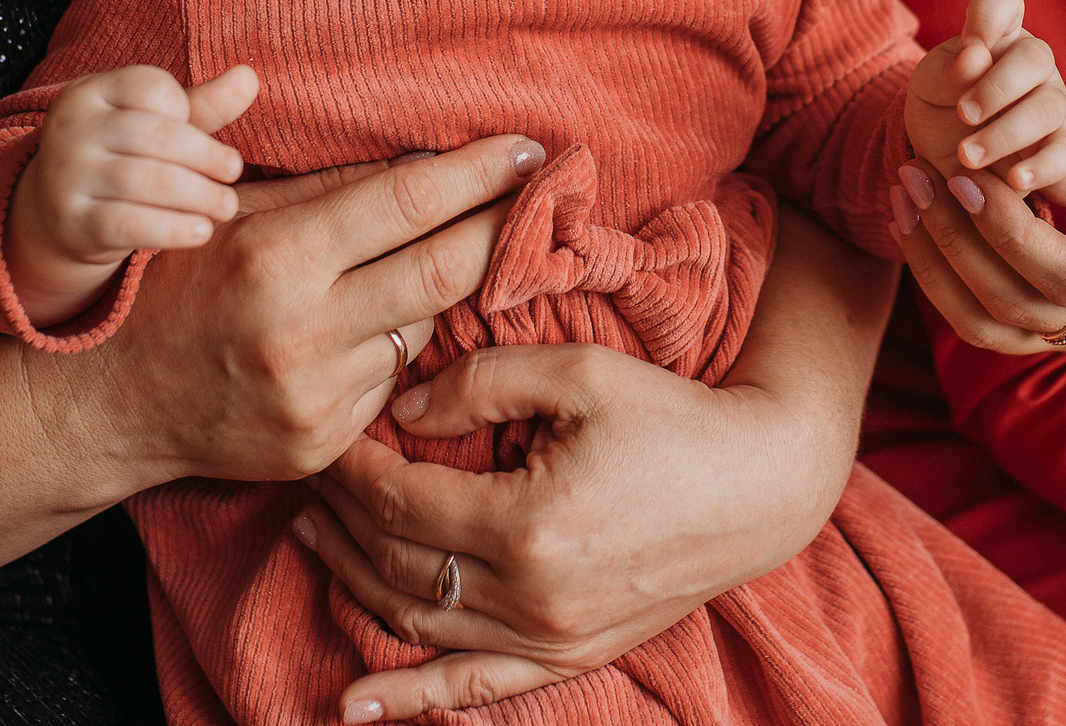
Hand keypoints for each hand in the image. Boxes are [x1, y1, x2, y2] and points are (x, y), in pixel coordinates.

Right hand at [4, 63, 260, 326]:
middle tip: (233, 173)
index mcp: (90, 92)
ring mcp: (65, 176)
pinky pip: (128, 224)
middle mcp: (71, 128)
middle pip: (152, 135)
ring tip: (227, 205)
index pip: (149, 87)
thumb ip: (203, 104)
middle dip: (203, 155)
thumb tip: (249, 76)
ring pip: (143, 180)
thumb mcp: (156, 126)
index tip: (203, 134)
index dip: (186, 110)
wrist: (59, 215)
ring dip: (196, 194)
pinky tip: (201, 230)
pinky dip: (172, 228)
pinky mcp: (71, 222)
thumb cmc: (123, 158)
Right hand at [38, 134, 546, 492]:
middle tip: (541, 199)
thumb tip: (427, 164)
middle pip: (444, 271)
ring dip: (437, 294)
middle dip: (501, 230)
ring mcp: (317, 397)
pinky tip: (363, 335)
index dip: (479, 173)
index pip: (408, 203)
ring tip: (434, 264)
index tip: (526, 149)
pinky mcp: (326, 445)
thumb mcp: (232, 215)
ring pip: (422, 329)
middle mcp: (303, 331)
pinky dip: (393, 351)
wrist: (112, 403)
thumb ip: (326, 191)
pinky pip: (391, 382)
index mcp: (279, 256)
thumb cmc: (174, 284)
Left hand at [296, 344, 848, 721]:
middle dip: (338, 518)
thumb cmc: (675, 417)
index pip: (400, 501)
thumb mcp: (580, 374)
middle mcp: (532, 597)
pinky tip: (354, 705)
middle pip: (396, 562)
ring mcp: (551, 638)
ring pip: (419, 622)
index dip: (350, 470)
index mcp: (529, 523)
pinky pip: (474, 689)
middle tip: (303, 476)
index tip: (324, 435)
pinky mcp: (570, 656)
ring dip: (353, 583)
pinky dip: (411, 700)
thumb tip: (403, 412)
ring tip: (310, 540)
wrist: (762, 484)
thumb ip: (483, 382)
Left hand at [897, 135, 1065, 390]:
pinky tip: (921, 222)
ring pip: (990, 330)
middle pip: (1015, 308)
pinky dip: (945, 280)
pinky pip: (989, 324)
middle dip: (953, 241)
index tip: (964, 172)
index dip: (1007, 230)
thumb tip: (1019, 159)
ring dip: (934, 266)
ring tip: (904, 194)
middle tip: (914, 172)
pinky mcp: (1058, 333)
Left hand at [902, 0, 1065, 205]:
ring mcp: (1053, 105)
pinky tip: (1016, 180)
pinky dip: (1043, 168)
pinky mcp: (1061, 148)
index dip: (990, 14)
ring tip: (967, 156)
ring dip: (1006, 133)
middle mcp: (1032, 65)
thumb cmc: (939, 110)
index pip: (1003, 1)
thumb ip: (948, 72)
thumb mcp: (928, 88)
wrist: (945, 162)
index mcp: (996, 38)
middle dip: (997, 88)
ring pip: (1050, 108)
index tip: (970, 42)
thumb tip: (976, 55)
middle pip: (1036, 57)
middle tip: (962, 114)